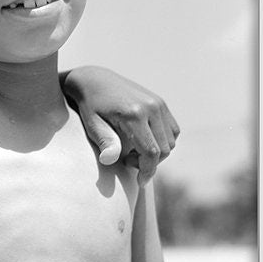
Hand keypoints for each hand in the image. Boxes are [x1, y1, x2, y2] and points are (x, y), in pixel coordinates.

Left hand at [64, 66, 179, 185]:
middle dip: (149, 162)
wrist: (94, 79)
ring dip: (157, 152)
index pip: (152, 152)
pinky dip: (163, 140)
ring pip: (170, 141)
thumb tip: (109, 160)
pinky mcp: (160, 102)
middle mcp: (151, 107)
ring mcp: (158, 103)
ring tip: (133, 149)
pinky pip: (172, 130)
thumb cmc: (90, 106)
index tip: (140, 182)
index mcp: (134, 114)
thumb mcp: (92, 124)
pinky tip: (144, 140)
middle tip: (127, 160)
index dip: (148, 171)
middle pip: (164, 149)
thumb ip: (104, 141)